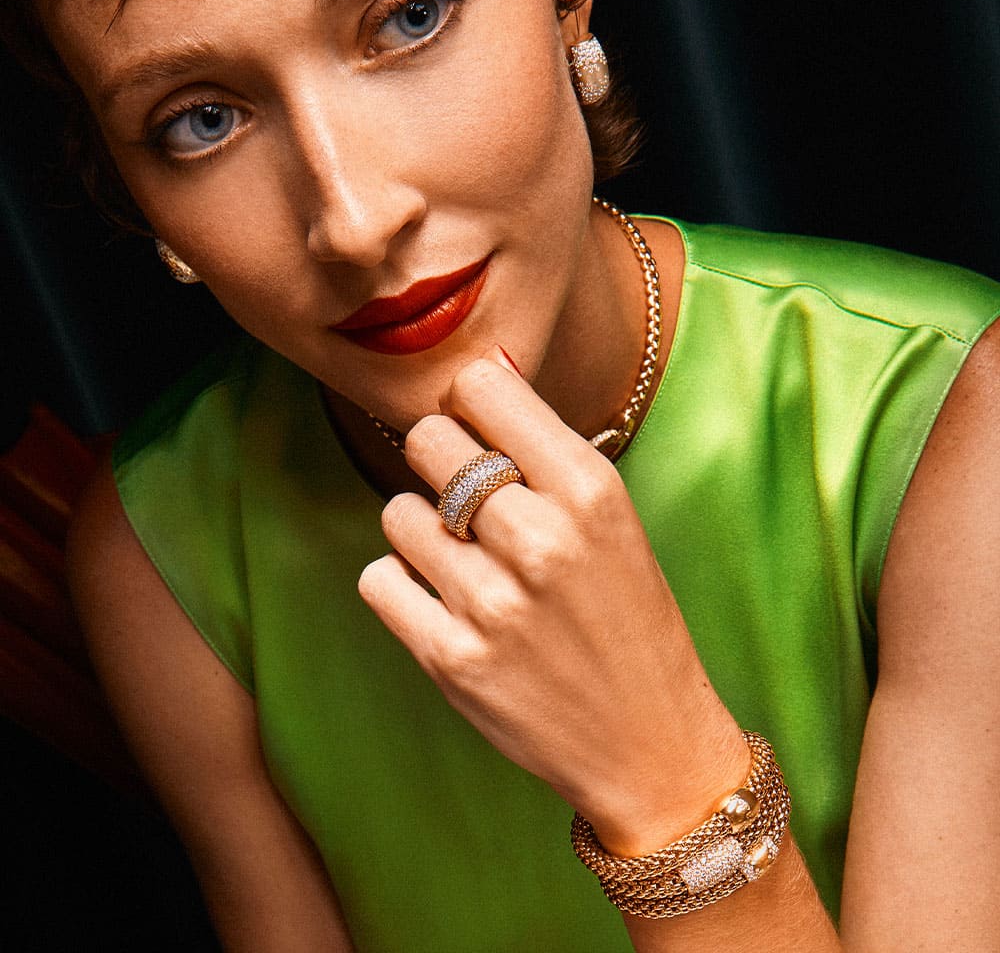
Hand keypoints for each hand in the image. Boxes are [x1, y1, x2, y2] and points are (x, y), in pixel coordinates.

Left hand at [359, 348, 746, 854]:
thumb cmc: (632, 620)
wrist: (649, 741)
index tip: (479, 429)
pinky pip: (380, 579)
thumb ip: (545, 447)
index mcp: (589, 491)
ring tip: (463, 561)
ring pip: (398, 512)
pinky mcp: (452, 660)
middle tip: (468, 499)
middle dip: (441, 462)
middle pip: (428, 441)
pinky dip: (402, 585)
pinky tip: (441, 600)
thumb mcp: (613, 520)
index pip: (482, 388)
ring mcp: (492, 602)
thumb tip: (483, 369)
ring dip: (422, 530)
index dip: (471, 403)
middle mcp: (539, 538)